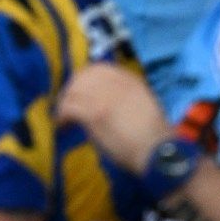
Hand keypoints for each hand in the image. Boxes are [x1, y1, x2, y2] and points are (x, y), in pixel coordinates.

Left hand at [54, 64, 168, 174]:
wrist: (158, 151)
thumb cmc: (154, 137)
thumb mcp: (143, 104)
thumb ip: (125, 97)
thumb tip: (105, 101)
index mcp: (130, 79)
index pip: (98, 69)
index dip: (84, 80)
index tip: (79, 92)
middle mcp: (115, 83)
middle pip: (82, 76)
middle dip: (71, 89)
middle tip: (66, 104)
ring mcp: (104, 96)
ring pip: (73, 91)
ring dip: (64, 103)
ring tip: (62, 117)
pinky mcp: (95, 112)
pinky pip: (69, 108)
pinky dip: (62, 116)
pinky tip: (62, 125)